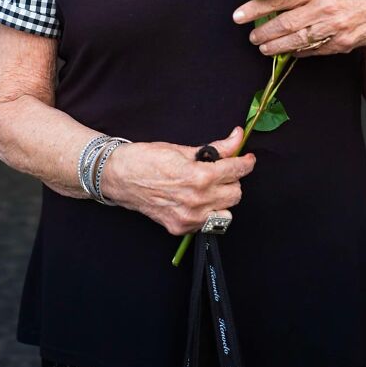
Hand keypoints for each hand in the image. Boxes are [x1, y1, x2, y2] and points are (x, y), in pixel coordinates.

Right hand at [100, 126, 255, 235]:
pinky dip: (208, 211)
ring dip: (222, 198)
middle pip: (236, 193)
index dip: (245, 162)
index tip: (247, 158)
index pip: (236, 171)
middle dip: (232, 179)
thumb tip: (237, 138)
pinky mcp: (180, 228)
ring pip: (226, 212)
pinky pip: (207, 223)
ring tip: (209, 186)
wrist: (119, 176)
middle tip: (221, 170)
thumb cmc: (146, 158)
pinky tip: (196, 199)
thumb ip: (216, 147)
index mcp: (199, 177)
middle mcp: (196, 201)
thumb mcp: (183, 148)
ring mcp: (188, 218)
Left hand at [232, 0, 365, 56]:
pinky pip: (311, 51)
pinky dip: (297, 52)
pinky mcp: (339, 44)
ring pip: (294, 41)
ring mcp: (332, 28)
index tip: (238, 15)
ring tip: (263, 47)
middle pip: (283, 24)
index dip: (255, 8)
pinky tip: (287, 51)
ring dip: (274, 46)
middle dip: (262, 33)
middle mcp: (323, 7)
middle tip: (251, 36)